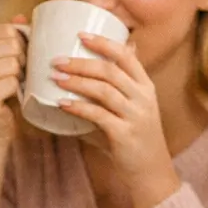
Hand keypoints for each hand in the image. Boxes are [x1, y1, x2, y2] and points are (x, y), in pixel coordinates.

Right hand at [0, 18, 27, 143]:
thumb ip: (12, 41)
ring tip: (18, 86)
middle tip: (22, 75)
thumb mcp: (7, 65)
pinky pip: (12, 82)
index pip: (4, 29)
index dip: (21, 42)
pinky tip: (13, 98)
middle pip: (10, 44)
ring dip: (22, 76)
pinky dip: (19, 90)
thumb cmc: (4, 96)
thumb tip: (21, 17)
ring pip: (12, 63)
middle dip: (24, 58)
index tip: (22, 58)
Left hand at [53, 34, 179, 207]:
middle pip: (110, 71)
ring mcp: (136, 116)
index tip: (81, 35)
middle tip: (57, 60)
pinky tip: (62, 104)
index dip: (103, 43)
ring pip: (103, 90)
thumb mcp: (132, 108)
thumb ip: (116, 89)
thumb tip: (89, 70)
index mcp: (145, 86)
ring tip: (55, 78)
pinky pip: (98, 116)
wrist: (151, 172)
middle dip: (81, 63)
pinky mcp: (125, 134)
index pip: (126, 56)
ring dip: (76, 82)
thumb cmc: (135, 138)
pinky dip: (78, 107)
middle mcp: (143, 98)